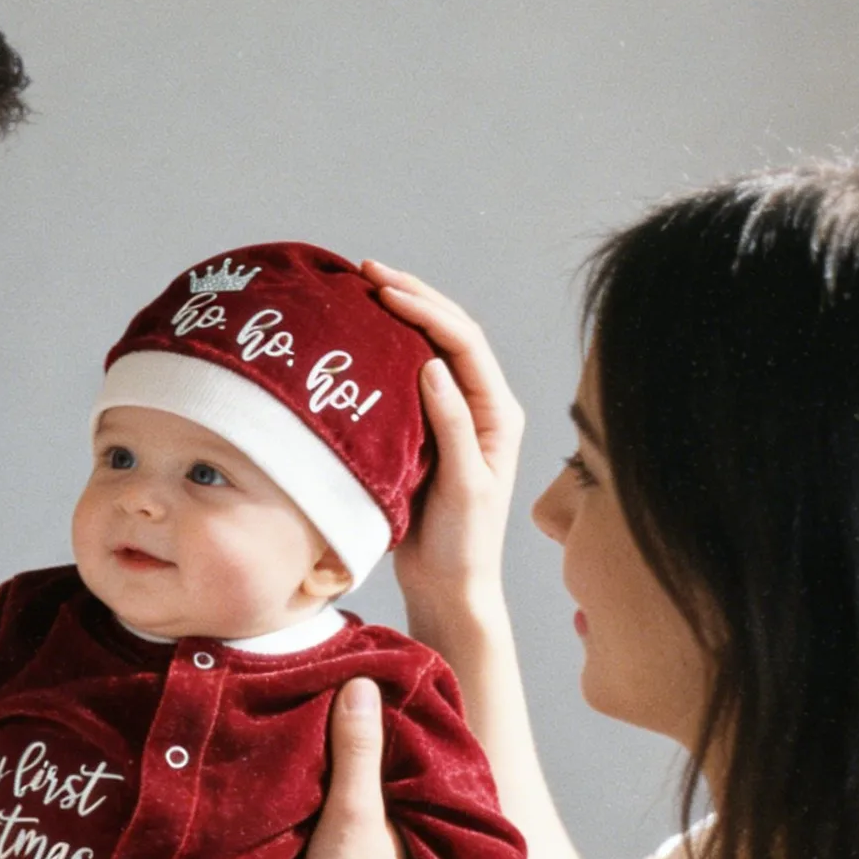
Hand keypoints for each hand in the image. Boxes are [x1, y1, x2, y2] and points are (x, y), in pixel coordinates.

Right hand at [298, 678, 410, 858]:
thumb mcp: (353, 812)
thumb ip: (358, 753)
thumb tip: (362, 683)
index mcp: (422, 812)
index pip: (409, 747)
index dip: (386, 716)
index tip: (359, 682)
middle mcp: (418, 835)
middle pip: (393, 777)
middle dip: (371, 747)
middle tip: (335, 706)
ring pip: (379, 807)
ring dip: (357, 783)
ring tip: (322, 745)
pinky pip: (362, 832)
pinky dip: (347, 813)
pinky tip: (320, 805)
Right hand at [361, 260, 524, 622]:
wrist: (449, 587)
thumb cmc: (462, 546)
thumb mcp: (464, 486)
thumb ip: (454, 426)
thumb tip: (434, 365)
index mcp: (498, 414)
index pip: (464, 343)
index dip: (426, 309)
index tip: (383, 290)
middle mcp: (481, 408)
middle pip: (450, 334)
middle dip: (412, 296)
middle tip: (367, 270)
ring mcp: (455, 418)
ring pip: (430, 350)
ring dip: (400, 316)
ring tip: (363, 288)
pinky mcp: (429, 432)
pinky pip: (408, 379)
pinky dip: (386, 351)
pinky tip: (360, 338)